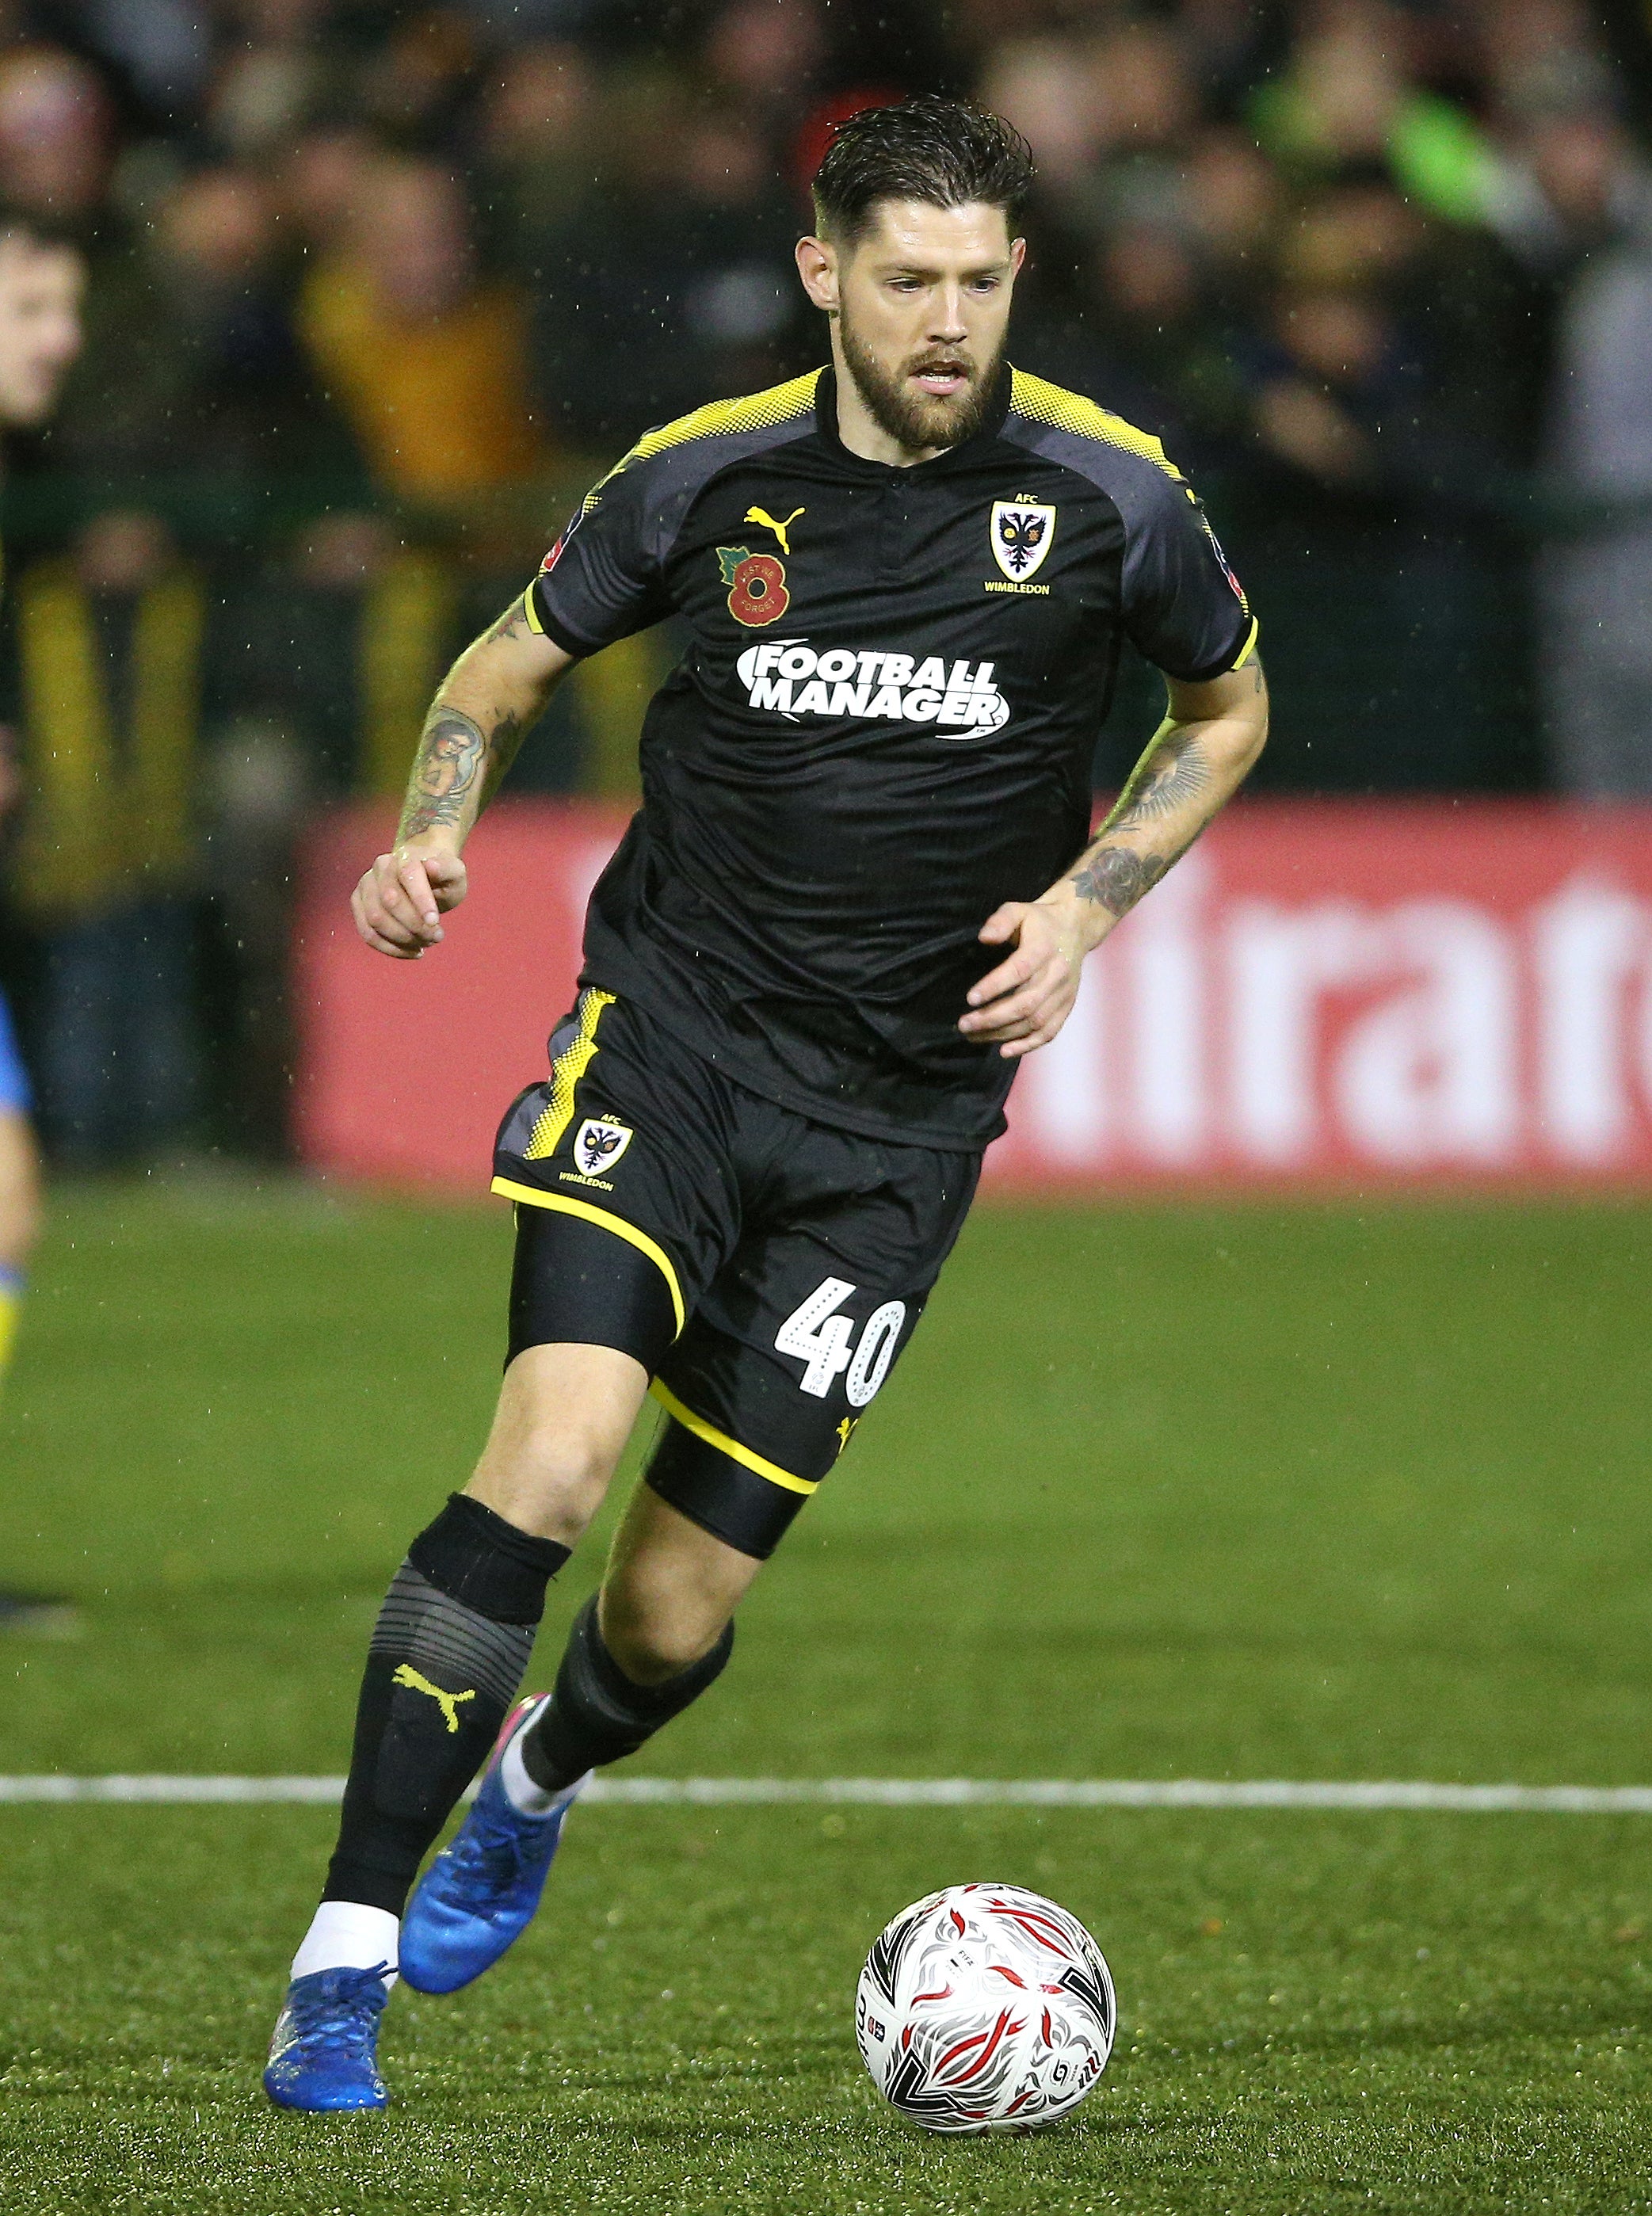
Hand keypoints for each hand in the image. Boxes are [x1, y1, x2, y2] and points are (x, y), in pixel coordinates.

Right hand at [351, 839, 467, 958]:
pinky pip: (367, 933)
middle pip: (389, 901)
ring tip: (425, 943)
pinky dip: (390, 948)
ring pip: (375, 920)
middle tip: (437, 937)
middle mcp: (380, 868)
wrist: (424, 875)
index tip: (434, 922)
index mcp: (405, 857)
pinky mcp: (359, 905)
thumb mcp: (454, 872)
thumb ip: (448, 869)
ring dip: (402, 939)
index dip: (421, 901)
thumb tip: (432, 866)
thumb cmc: (441, 876)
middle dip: (415, 925)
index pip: (408, 876)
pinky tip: (412, 950)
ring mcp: (366, 886)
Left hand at [959, 897, 1087, 1057]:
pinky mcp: (1067, 1005)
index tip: (970, 999)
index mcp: (1044, 948)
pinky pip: (1050, 1031)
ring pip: (1035, 1021)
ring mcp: (1064, 993)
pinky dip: (1028, 1045)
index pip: (1019, 971)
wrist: (1075, 927)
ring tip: (974, 1036)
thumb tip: (983, 938)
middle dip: (992, 1018)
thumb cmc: (1038, 921)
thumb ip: (1000, 921)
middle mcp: (1057, 973)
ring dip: (1004, 1034)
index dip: (994, 986)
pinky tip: (1005, 1051)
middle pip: (1026, 1003)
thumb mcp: (1018, 909)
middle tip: (964, 1025)